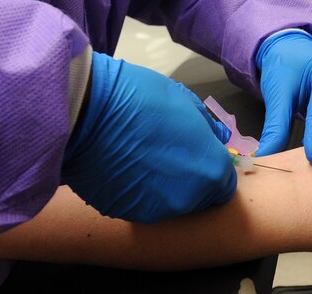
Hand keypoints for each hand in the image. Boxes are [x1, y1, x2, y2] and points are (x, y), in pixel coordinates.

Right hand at [61, 52, 234, 222]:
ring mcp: (154, 210)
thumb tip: (219, 138)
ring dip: (165, 187)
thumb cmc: (142, 98)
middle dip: (192, 179)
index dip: (213, 168)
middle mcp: (187, 199)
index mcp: (209, 170)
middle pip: (199, 197)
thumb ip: (207, 127)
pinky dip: (138, 191)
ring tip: (144, 159)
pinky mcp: (124, 213)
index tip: (199, 155)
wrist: (87, 113)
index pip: (225, 184)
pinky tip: (124, 168)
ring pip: (169, 203)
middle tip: (171, 154)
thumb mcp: (185, 101)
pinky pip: (141, 204)